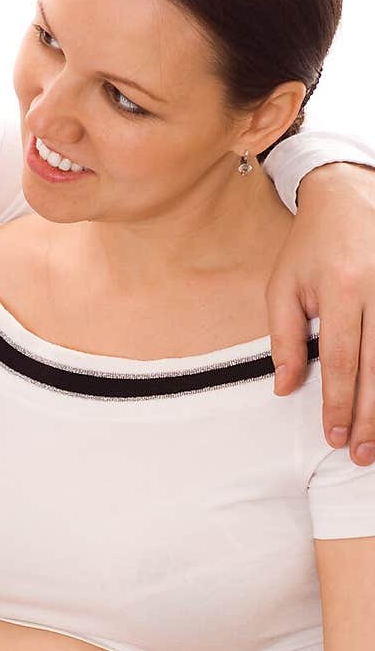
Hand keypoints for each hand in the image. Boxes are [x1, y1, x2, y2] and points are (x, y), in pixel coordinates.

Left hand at [267, 162, 374, 463]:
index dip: (337, 402)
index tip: (332, 437)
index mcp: (341, 288)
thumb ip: (283, 339)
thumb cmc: (310, 247)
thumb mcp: (283, 286)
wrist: (349, 196)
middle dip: (369, 416)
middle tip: (360, 454)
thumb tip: (284, 390)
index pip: (340, 359)